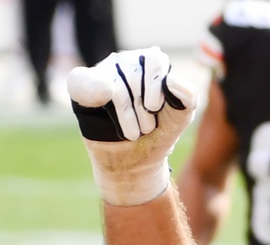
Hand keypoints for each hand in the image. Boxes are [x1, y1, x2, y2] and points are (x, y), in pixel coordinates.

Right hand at [66, 47, 197, 206]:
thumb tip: (172, 79)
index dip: (156, 88)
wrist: (135, 160)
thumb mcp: (180, 117)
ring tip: (132, 133)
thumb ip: (187, 98)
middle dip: (143, 108)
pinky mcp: (82, 84)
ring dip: (127, 117)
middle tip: (146, 128)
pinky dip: (95, 94)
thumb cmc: (159, 133)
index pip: (154, 59)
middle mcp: (126, 61)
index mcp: (151, 62)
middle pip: (134, 74)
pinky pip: (84, 82)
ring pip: (115, 87)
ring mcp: (103, 71)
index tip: (155, 109)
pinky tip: (103, 104)